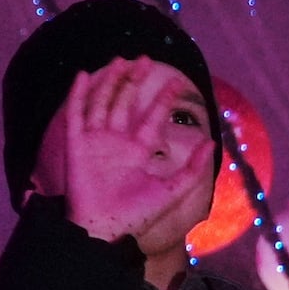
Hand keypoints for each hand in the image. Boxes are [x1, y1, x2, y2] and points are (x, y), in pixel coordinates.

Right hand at [50, 61, 218, 254]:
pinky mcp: (76, 145)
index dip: (163, 99)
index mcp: (137, 151)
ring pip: (102, 103)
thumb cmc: (134, 216)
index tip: (176, 83)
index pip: (151, 117)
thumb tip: (212, 143)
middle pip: (125, 103)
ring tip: (121, 60)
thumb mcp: (171, 191)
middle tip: (144, 59)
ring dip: (110, 82)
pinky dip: (78, 94)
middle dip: (134, 81)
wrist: (102, 229)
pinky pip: (76, 114)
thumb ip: (192, 169)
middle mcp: (116, 142)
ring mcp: (95, 141)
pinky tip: (83, 75)